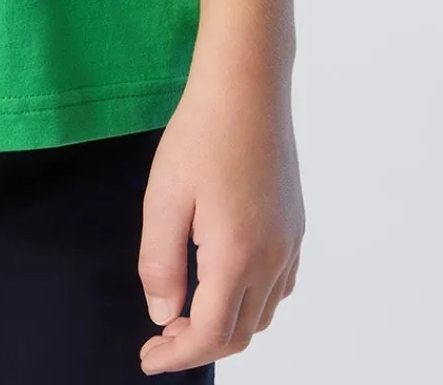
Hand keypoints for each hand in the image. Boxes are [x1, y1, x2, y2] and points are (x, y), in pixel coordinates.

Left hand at [137, 82, 303, 369]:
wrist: (247, 85)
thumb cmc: (200, 134)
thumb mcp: (163, 198)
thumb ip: (160, 264)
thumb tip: (164, 315)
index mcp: (236, 257)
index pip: (209, 335)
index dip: (175, 356)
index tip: (147, 358)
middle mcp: (271, 258)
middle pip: (238, 333)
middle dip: (197, 345)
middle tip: (160, 336)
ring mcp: (289, 242)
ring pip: (262, 314)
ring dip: (226, 327)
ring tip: (186, 313)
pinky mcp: (295, 225)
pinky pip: (279, 286)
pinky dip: (252, 303)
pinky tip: (225, 285)